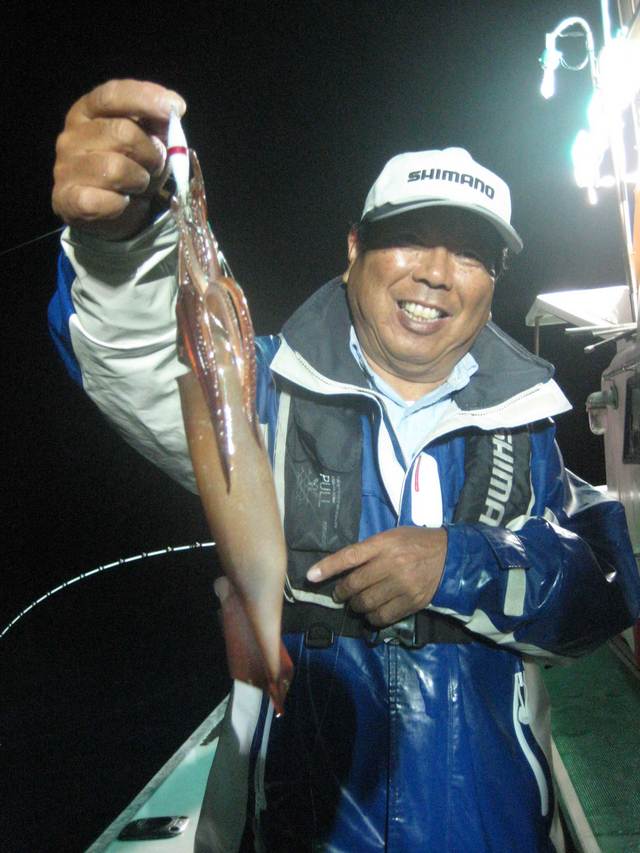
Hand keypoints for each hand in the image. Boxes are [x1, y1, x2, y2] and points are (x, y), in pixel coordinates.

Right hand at [52, 79, 185, 239]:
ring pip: (116, 169)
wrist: (110, 216)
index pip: (113, 95)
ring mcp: (66, 168)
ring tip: (138, 186)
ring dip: (139, 180)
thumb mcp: (146, 143)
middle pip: (122, 133)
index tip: (176, 107)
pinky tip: (121, 203)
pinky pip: (104, 201)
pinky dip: (121, 205)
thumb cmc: (130, 171)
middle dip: (151, 152)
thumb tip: (173, 110)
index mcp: (88, 112)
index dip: (146, 98)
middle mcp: (72, 136)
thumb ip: (156, 125)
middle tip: (155, 166)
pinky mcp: (67, 200)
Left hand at [306, 526, 446, 626]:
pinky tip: (372, 612)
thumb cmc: (415, 542)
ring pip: (366, 603)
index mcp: (384, 544)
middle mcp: (391, 563)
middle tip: (340, 594)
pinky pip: (382, 616)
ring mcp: (402, 584)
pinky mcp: (411, 602)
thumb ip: (369, 549)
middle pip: (355, 584)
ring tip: (357, 603)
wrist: (449, 556)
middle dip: (342, 592)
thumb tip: (343, 567)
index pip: (349, 556)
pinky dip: (372, 617)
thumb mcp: (391, 537)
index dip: (328, 566)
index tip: (310, 576)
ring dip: (356, 606)